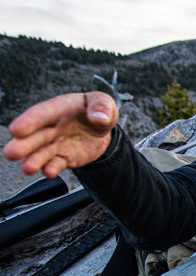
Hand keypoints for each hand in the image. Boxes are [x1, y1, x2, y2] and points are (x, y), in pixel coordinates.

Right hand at [3, 92, 117, 177]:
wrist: (100, 130)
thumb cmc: (97, 111)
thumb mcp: (103, 102)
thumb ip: (102, 107)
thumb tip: (100, 118)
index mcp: (58, 109)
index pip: (41, 114)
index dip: (28, 121)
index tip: (16, 130)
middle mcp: (52, 127)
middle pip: (35, 136)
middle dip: (22, 145)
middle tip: (11, 153)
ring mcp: (56, 144)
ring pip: (42, 153)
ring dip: (34, 161)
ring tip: (27, 168)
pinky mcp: (64, 158)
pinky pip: (57, 164)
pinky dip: (52, 169)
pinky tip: (49, 173)